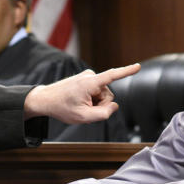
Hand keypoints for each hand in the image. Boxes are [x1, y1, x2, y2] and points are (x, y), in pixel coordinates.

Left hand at [23, 64, 139, 123]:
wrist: (46, 100)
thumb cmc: (62, 108)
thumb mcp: (83, 117)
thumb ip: (103, 114)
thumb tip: (114, 106)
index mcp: (89, 83)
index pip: (112, 76)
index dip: (126, 72)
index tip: (138, 66)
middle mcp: (90, 76)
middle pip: (108, 95)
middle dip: (100, 105)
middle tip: (85, 110)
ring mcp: (88, 76)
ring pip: (102, 95)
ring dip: (95, 103)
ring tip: (80, 105)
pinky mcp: (86, 79)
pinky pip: (96, 92)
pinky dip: (91, 99)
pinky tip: (80, 101)